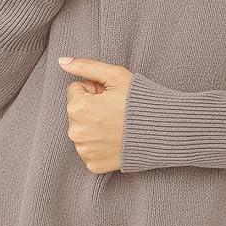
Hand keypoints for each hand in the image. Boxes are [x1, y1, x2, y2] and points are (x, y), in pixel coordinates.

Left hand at [59, 56, 133, 172]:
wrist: (164, 131)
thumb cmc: (140, 101)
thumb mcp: (115, 75)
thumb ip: (85, 66)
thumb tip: (62, 61)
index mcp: (78, 107)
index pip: (76, 90)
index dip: (95, 90)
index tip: (111, 96)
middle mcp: (76, 131)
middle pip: (77, 111)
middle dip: (93, 108)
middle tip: (116, 110)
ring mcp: (84, 150)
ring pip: (83, 130)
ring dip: (95, 126)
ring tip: (117, 125)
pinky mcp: (93, 164)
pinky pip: (90, 150)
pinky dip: (100, 145)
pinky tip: (116, 140)